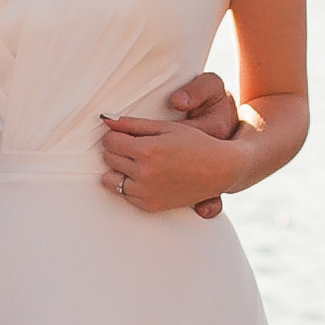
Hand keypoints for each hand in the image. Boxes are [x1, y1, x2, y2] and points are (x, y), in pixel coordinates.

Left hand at [101, 76, 242, 218]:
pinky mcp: (150, 205)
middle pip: (108, 158)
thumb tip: (105, 119)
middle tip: (133, 146)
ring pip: (109, 179)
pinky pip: (123, 194)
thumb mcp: (165, 127)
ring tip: (135, 161)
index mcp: (147, 150)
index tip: (124, 134)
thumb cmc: (194, 143)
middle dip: (116, 149)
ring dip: (117, 168)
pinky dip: (127, 184)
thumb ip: (133, 124)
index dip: (115, 135)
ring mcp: (146, 192)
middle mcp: (144, 173)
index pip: (109, 141)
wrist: (219, 170)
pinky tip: (142, 176)